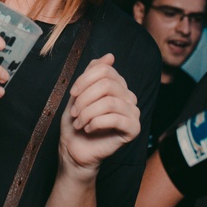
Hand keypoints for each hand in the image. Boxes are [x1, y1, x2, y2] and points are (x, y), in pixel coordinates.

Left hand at [58, 54, 139, 178]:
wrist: (75, 150)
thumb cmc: (76, 122)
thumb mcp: (79, 93)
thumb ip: (93, 73)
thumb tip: (110, 56)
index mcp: (117, 86)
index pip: (105, 70)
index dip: (85, 80)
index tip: (72, 93)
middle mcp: (128, 97)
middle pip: (107, 85)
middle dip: (84, 98)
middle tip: (74, 112)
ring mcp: (133, 112)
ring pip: (109, 102)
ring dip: (88, 112)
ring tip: (79, 122)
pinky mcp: (133, 129)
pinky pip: (115, 118)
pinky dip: (96, 123)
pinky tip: (89, 129)